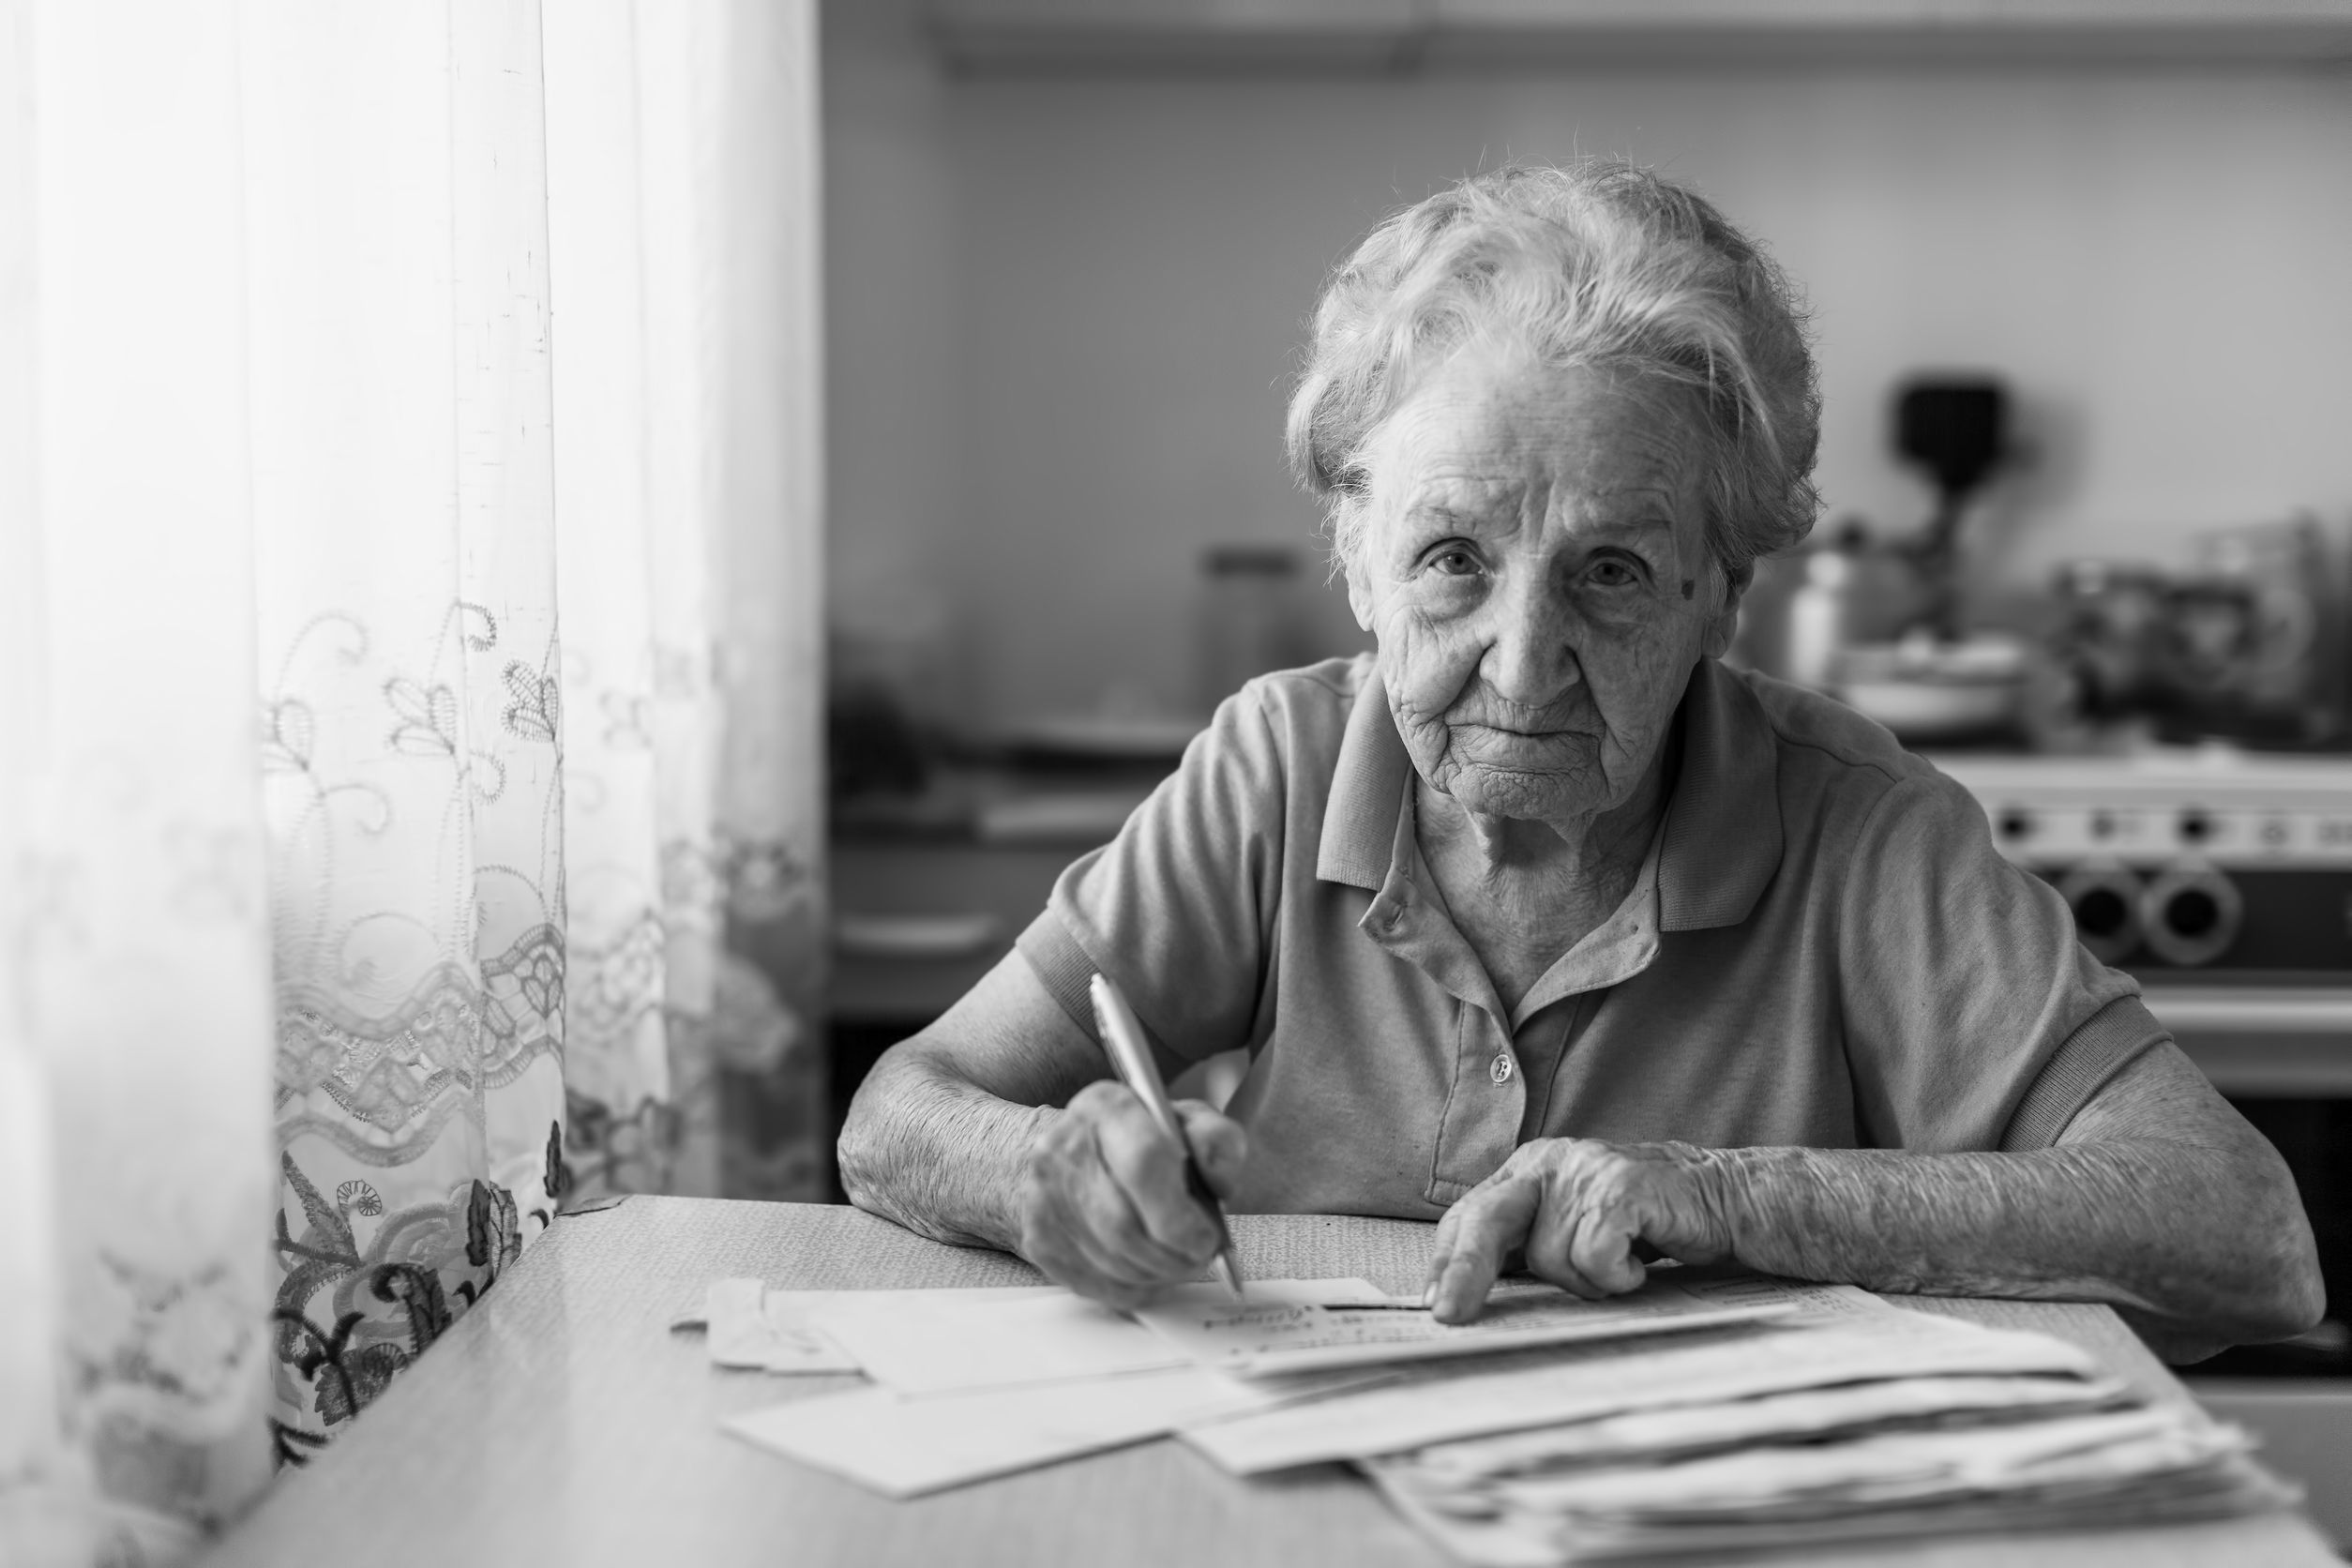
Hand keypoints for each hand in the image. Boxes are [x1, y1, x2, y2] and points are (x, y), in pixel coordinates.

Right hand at [1015, 1081, 1246, 1309]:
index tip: (1207, 1238)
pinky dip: (1133, 1287)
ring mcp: (1042, 1197)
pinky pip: (1095, 1283)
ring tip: (1179, 1263)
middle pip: (1125, 1225)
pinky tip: (1149, 1272)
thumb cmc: (1140, 1142)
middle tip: (1200, 1258)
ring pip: (1112, 1261)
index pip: (1144, 1164)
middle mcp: (1062, 1148)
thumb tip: (1218, 1177)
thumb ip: (1216, 1141)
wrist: (1069, 1155)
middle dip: (1173, 1255)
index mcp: (1105, 1108)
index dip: (1180, 1215)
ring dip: (1157, 1274)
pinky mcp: (1039, 1239)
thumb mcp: (1187, 1124)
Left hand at [1424, 1138, 1734, 1322]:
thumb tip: (1463, 1294)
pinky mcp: (1621, 1188)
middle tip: (1447, 1317)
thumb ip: (1527, 1248)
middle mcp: (1549, 1163)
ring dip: (1588, 1281)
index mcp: (1529, 1170)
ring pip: (1551, 1258)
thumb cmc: (1645, 1227)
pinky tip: (1642, 1261)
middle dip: (1464, 1273)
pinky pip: (1594, 1258)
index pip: (1471, 1214)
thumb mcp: (1576, 1230)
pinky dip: (1619, 1277)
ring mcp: (1584, 1171)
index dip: (1447, 1260)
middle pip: (1487, 1221)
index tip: (1432, 1303)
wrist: (1726, 1201)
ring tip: (1622, 1265)